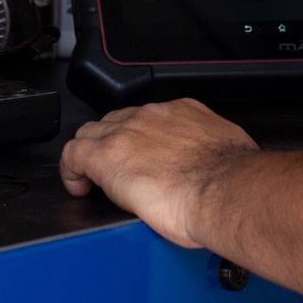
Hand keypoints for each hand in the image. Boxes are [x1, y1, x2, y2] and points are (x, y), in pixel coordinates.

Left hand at [60, 99, 257, 247]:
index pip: (149, 119)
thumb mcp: (228, 152)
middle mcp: (152, 116)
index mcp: (182, 113)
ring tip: (94, 179)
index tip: (143, 158)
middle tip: (118, 172)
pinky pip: (73, 155)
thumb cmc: (230, 180)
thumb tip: (218, 167)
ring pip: (92, 133)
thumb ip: (213, 153)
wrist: (221, 189)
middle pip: (116, 121)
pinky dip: (72, 170)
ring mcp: (126, 133)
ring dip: (92, 154)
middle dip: (113, 143)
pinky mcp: (106, 156)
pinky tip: (79, 186)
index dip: (140, 139)